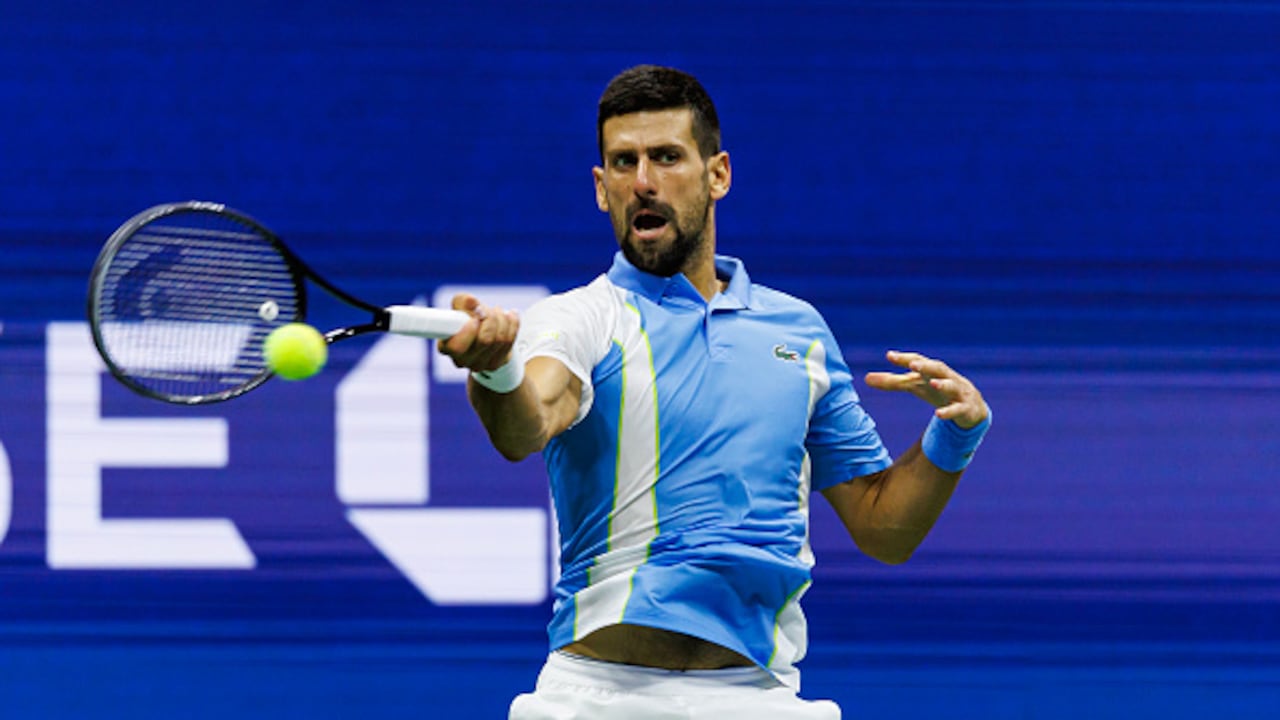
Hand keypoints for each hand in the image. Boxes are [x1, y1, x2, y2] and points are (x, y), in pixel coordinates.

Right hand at [437, 293, 519, 371]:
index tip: (474, 319)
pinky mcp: (496, 363)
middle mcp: (462, 360)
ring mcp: (480, 364)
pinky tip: (510, 316)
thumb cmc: (466, 319)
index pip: (456, 346)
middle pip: (485, 340)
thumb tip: (471, 301)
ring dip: (501, 319)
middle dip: (490, 318)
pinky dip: (512, 324)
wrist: (482, 332)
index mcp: (446, 347)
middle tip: (486, 309)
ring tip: (497, 310)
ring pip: (499, 340)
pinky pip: (510, 341)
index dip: (468, 332)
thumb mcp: (460, 307)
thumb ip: (462, 302)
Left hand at [864, 350, 988, 428]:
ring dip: (943, 384)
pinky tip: (938, 414)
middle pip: (937, 368)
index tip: (889, 356)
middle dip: (926, 365)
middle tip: (912, 364)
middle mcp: (947, 377)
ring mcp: (958, 392)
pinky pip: (957, 410)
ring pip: (952, 386)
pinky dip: (949, 411)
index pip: (918, 361)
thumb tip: (865, 378)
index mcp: (932, 371)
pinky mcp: (965, 408)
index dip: (905, 358)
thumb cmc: (938, 391)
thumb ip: (892, 382)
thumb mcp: (915, 386)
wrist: (971, 408)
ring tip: (933, 383)